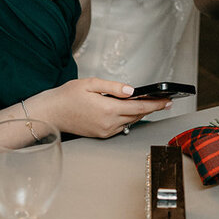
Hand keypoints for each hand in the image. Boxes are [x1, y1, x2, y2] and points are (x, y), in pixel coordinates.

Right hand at [32, 78, 170, 138]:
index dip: (155, 104)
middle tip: (163, 102)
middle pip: (137, 115)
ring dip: (139, 113)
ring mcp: (105, 131)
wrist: (51, 113)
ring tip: (149, 104)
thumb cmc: (67, 97)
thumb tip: (131, 90)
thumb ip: (113, 87)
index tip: (166, 101)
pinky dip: (127, 118)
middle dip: (151, 108)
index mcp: (108, 109)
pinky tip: (129, 111)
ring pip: (130, 121)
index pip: (139, 106)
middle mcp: (109, 123)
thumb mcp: (90, 84)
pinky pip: (120, 126)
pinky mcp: (101, 134)